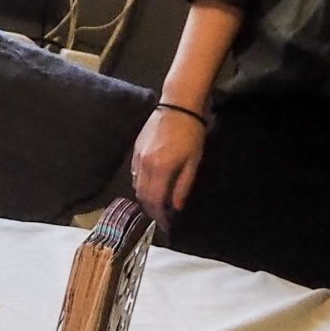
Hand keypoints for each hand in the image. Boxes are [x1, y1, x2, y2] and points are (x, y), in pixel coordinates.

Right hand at [131, 107, 206, 225]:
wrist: (177, 105)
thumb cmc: (191, 133)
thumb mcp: (193, 161)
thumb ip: (183, 186)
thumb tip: (176, 207)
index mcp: (160, 169)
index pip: (155, 201)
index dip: (160, 216)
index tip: (166, 225)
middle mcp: (144, 166)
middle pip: (143, 196)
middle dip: (151, 209)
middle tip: (162, 217)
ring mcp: (137, 157)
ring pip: (137, 185)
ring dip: (146, 197)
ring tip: (158, 202)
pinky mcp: (135, 149)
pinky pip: (135, 173)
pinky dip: (142, 184)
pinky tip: (152, 184)